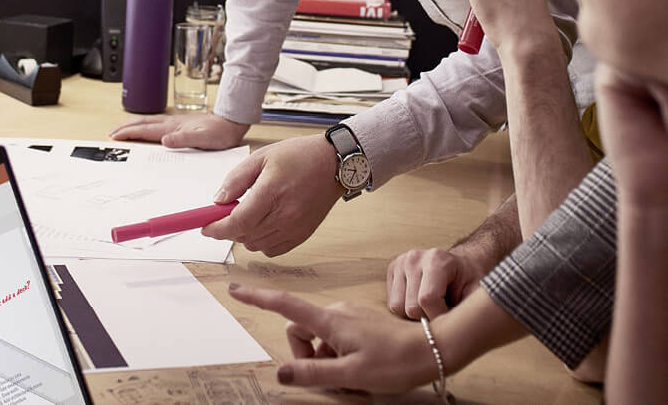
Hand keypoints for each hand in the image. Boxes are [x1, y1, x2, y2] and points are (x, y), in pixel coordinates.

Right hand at [109, 111, 249, 149]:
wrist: (232, 122)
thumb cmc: (220, 132)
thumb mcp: (203, 138)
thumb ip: (184, 139)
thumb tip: (164, 140)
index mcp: (174, 127)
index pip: (146, 129)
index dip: (129, 132)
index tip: (115, 136)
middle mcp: (172, 123)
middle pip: (143, 123)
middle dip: (126, 127)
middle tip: (112, 133)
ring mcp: (176, 122)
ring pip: (149, 123)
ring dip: (134, 125)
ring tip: (123, 129)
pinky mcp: (181, 125)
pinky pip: (157, 125)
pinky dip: (146, 126)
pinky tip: (147, 129)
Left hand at [202, 134, 342, 255]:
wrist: (334, 164)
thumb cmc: (299, 156)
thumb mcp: (262, 156)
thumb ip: (236, 179)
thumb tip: (218, 201)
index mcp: (271, 192)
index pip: (237, 222)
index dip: (216, 228)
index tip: (205, 227)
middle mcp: (284, 214)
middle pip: (243, 235)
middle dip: (228, 228)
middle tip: (227, 212)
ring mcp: (294, 228)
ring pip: (256, 245)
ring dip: (244, 234)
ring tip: (250, 214)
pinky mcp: (302, 235)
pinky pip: (272, 250)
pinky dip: (261, 241)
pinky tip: (264, 223)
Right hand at [228, 283, 435, 392]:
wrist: (431, 348)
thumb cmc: (394, 362)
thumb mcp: (351, 374)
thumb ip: (313, 373)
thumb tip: (281, 373)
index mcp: (330, 321)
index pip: (285, 305)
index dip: (258, 298)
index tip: (236, 289)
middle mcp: (336, 312)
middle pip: (301, 329)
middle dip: (306, 355)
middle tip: (332, 379)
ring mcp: (349, 315)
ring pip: (320, 336)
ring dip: (325, 358)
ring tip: (351, 376)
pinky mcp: (360, 321)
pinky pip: (336, 336)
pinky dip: (338, 354)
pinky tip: (360, 368)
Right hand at [386, 245, 483, 318]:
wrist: (459, 264)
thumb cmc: (468, 281)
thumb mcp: (476, 293)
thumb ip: (468, 309)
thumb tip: (458, 332)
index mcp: (437, 259)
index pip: (427, 299)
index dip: (439, 317)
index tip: (450, 319)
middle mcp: (415, 257)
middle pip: (411, 307)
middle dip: (427, 318)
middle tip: (441, 313)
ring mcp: (401, 262)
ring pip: (397, 307)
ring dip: (414, 316)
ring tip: (430, 308)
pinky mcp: (393, 268)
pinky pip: (392, 303)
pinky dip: (405, 309)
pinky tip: (419, 302)